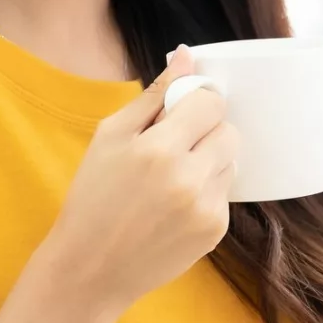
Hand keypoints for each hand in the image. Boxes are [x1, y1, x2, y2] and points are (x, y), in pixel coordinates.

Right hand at [38, 45, 238, 320]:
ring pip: (231, 161)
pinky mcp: (215, 230)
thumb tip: (187, 55)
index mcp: (158, 150)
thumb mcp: (110, 137)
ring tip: (172, 178)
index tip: (183, 112)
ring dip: (209, 161)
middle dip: (207, 131)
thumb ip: (153, 95)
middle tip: (176, 145)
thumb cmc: (93, 197)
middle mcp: (189, 179)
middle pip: (229, 131)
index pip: (211, 103)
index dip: (198, 103)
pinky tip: (174, 205)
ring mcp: (206, 208)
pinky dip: (206, 192)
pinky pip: (225, 193)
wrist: (91, 268)